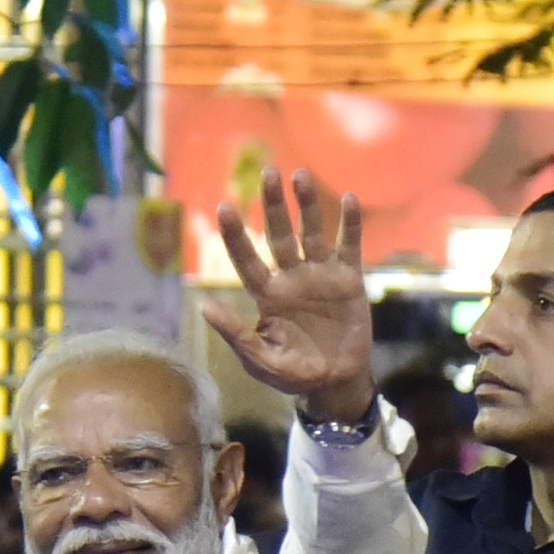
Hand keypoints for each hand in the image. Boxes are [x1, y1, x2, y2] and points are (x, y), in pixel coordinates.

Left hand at [205, 164, 377, 426]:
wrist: (337, 381)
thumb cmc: (294, 374)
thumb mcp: (261, 361)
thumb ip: (236, 335)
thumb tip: (204, 307)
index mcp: (267, 295)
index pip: (247, 258)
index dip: (236, 234)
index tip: (224, 206)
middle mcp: (291, 277)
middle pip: (279, 235)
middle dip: (273, 205)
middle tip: (267, 172)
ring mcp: (321, 275)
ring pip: (312, 233)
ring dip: (307, 204)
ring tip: (299, 175)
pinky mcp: (349, 279)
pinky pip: (349, 246)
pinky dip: (349, 224)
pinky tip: (348, 199)